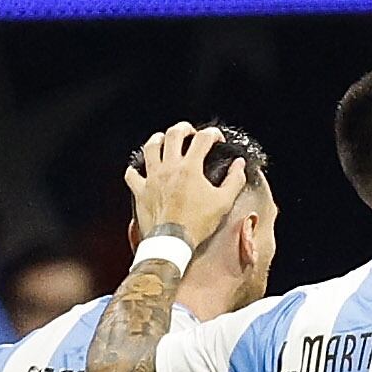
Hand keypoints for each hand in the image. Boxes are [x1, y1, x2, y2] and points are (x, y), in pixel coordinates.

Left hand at [122, 122, 250, 250]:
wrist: (172, 242)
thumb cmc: (197, 224)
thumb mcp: (223, 203)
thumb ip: (234, 180)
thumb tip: (239, 165)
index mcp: (190, 168)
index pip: (202, 139)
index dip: (212, 134)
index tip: (217, 139)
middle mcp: (169, 167)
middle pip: (173, 134)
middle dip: (184, 128)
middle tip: (190, 132)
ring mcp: (152, 178)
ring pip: (150, 147)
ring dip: (157, 139)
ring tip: (163, 139)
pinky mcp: (140, 190)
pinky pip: (132, 174)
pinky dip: (135, 169)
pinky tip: (139, 169)